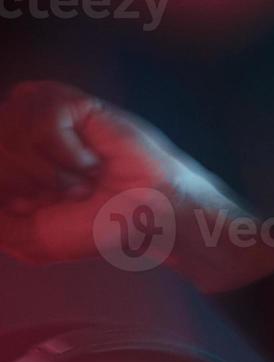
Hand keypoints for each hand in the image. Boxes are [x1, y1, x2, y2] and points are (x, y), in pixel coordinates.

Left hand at [0, 81, 273, 290]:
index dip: (13, 189)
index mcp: (4, 164)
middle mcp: (14, 132)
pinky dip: (68, 153)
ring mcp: (38, 113)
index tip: (40, 207)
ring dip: (50, 171)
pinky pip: (41, 121)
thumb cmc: (101, 225)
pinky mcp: (66, 101)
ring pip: (8, 131)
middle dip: (31, 184)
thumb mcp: (29, 239)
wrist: (151, 216)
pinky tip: (91, 162)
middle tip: (69, 194)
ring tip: (83, 180)